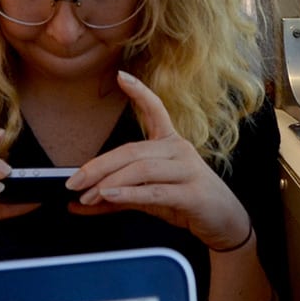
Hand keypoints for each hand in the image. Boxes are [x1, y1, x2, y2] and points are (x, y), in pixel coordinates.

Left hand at [67, 71, 251, 250]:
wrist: (225, 223)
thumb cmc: (187, 202)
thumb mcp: (147, 197)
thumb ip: (115, 197)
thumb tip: (78, 203)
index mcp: (170, 143)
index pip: (156, 110)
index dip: (140, 92)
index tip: (122, 77)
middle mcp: (180, 150)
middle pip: (132, 150)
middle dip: (98, 166)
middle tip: (74, 181)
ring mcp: (188, 170)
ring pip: (141, 169)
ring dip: (109, 183)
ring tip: (88, 195)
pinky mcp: (192, 193)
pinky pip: (155, 191)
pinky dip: (129, 194)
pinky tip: (109, 196)